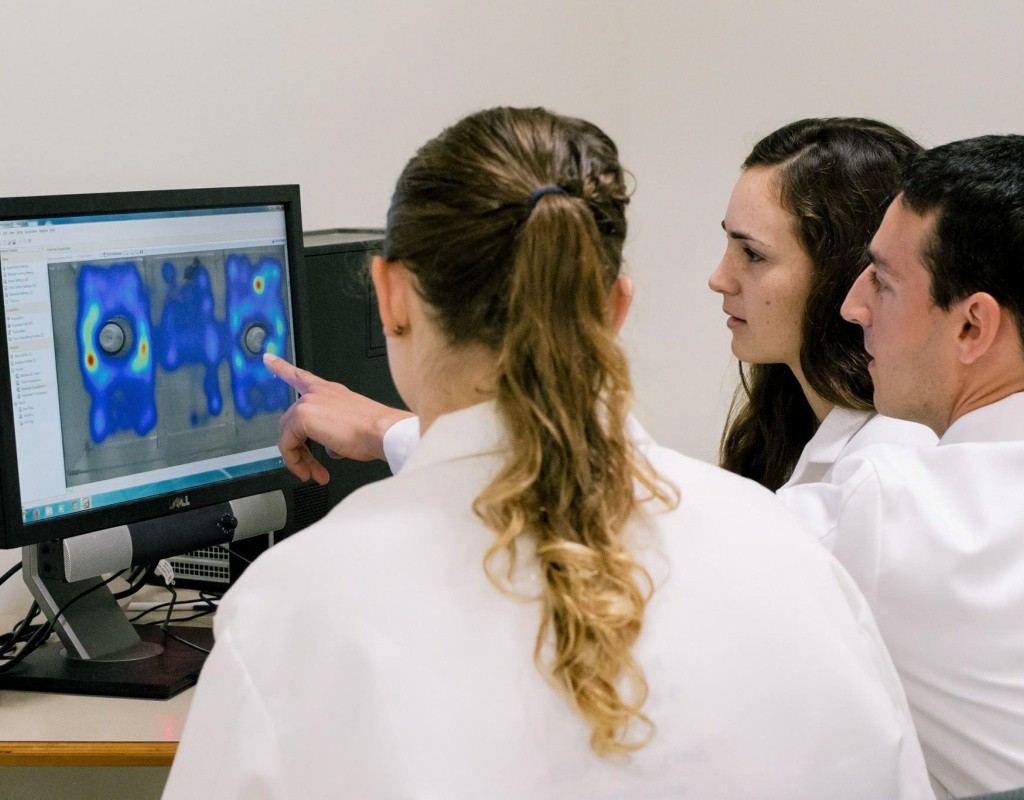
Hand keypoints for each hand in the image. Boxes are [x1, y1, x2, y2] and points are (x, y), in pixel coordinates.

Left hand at [264, 353, 413, 484]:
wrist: (382, 431)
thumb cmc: (376, 431)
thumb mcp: (352, 427)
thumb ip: (335, 433)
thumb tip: (332, 447)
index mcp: (330, 391)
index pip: (301, 376)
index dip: (282, 367)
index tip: (268, 358)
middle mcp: (318, 393)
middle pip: (291, 420)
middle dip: (300, 448)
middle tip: (312, 467)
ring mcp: (309, 403)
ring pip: (288, 434)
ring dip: (299, 458)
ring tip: (311, 474)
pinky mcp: (302, 417)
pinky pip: (287, 444)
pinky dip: (295, 461)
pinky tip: (307, 471)